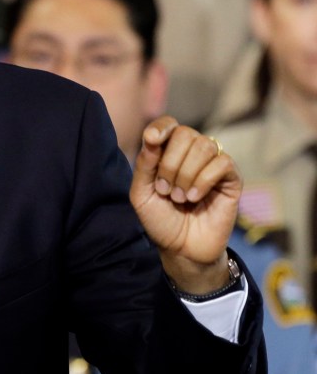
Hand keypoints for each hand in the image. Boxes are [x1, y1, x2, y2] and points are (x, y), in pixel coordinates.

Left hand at [129, 116, 240, 292]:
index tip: (153, 140)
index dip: (162, 127)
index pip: (169, 124)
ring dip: (186, 174)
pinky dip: (204, 180)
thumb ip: (145, 165)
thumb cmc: (160, 220)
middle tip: (165, 190)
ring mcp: (213, 165)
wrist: (181, 249)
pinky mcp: (232, 179)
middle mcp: (192, 154)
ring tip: (179, 198)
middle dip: (170, 163)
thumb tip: (153, 137)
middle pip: (186, 134)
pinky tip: (194, 197)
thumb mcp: (142, 194)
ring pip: (204, 146)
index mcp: (169, 153)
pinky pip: (222, 163)